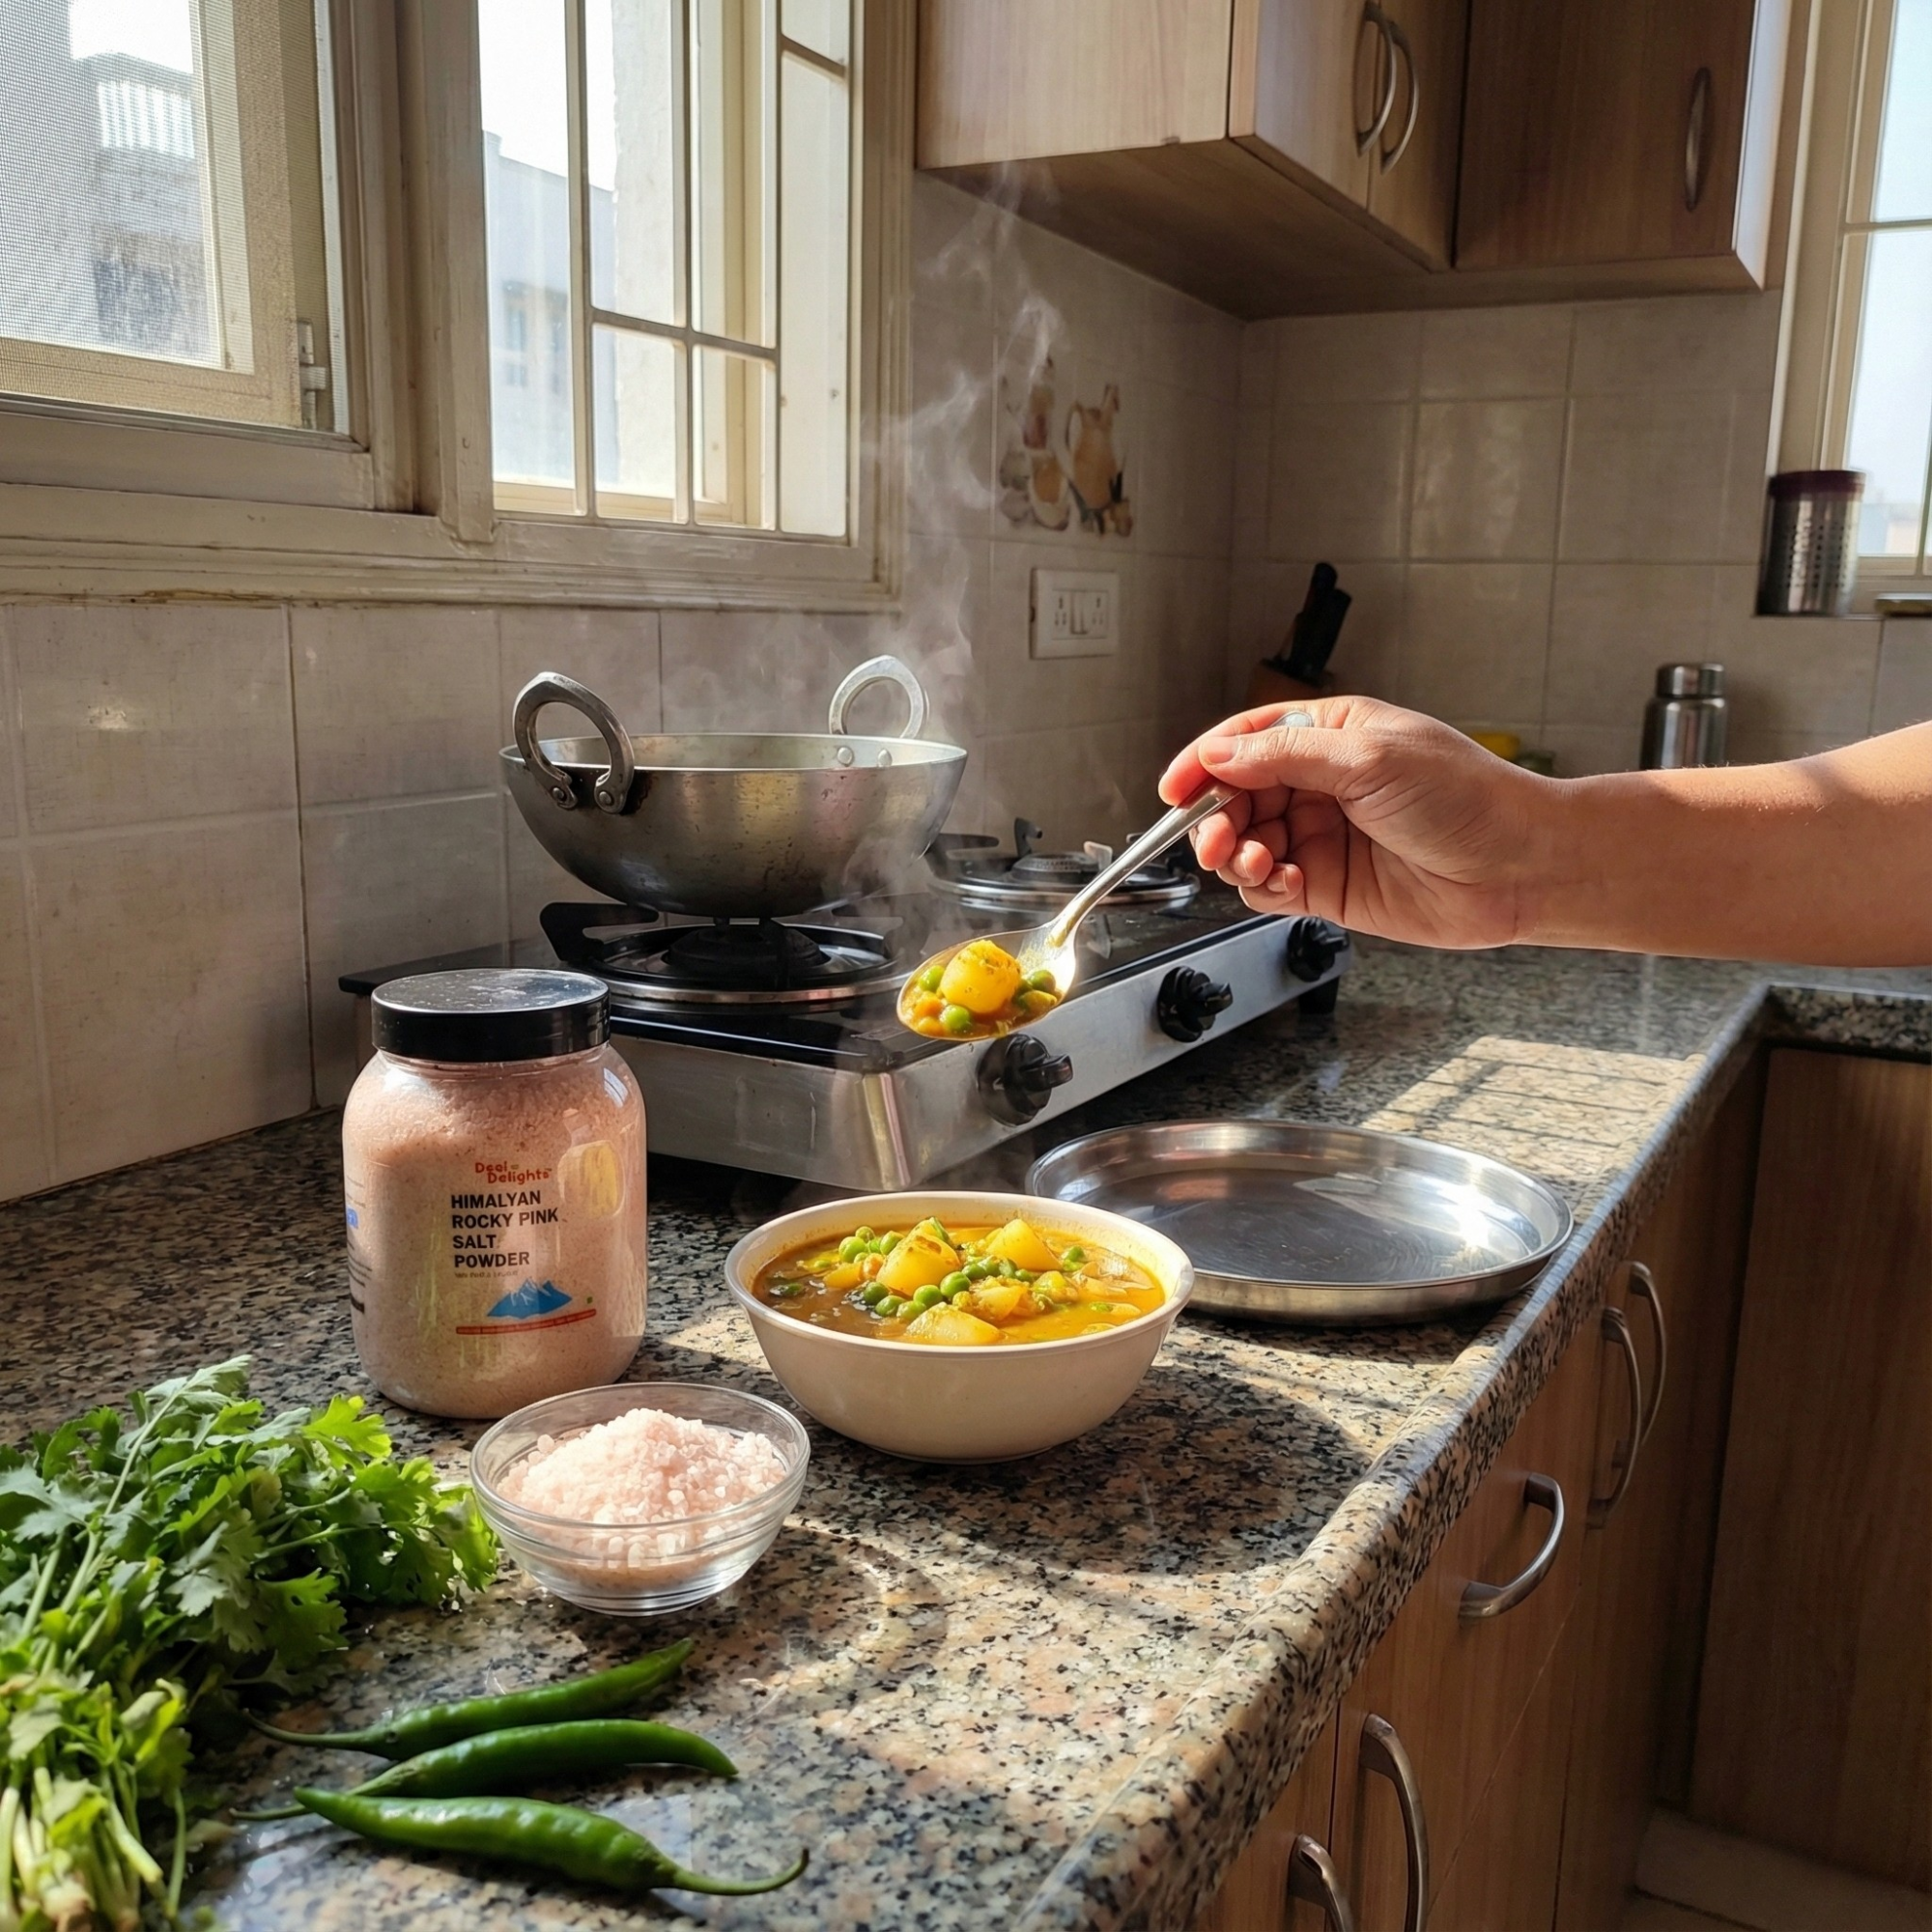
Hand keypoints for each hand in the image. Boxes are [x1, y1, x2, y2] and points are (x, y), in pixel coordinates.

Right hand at [1159, 696, 1557, 949]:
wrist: (1519, 867)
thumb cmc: (1468, 799)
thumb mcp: (1368, 757)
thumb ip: (1283, 756)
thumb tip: (1217, 755)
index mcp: (1329, 737)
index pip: (1244, 741)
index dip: (1202, 763)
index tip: (1174, 788)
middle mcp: (1321, 785)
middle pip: (1235, 797)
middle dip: (1216, 818)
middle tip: (1215, 838)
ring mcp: (1323, 837)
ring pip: (1245, 846)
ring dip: (1237, 856)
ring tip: (1260, 863)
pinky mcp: (1329, 887)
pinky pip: (1271, 889)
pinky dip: (1266, 889)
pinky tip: (1290, 884)